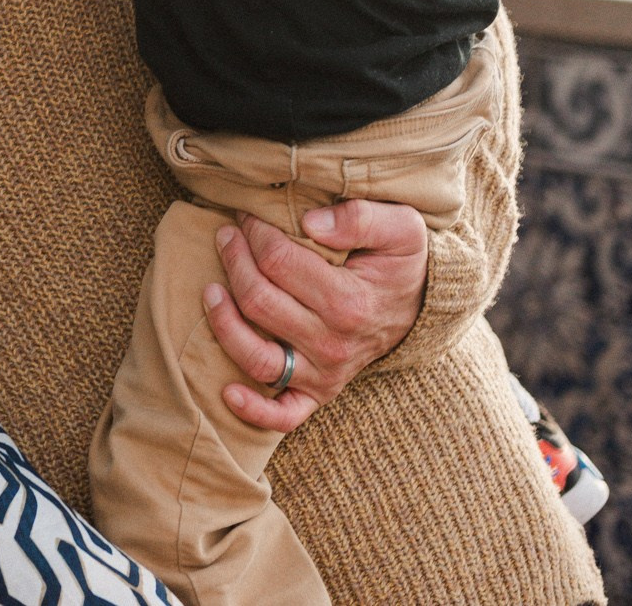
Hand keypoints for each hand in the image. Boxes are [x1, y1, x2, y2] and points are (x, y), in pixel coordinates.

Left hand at [204, 199, 429, 431]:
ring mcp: (324, 373)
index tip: (247, 215)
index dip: (255, 232)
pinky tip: (227, 392)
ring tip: (210, 290)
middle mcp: (334, 343)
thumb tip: (311, 223)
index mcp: (350, 301)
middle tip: (227, 235)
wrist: (421, 306)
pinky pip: (283, 416)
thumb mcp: (401, 227)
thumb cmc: (402, 263)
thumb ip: (360, 218)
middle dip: (233, 261)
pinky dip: (253, 411)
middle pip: (259, 301)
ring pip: (257, 358)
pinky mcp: (319, 392)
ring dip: (223, 322)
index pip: (278, 261)